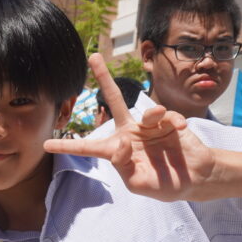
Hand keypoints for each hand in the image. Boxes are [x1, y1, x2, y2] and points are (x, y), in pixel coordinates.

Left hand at [44, 54, 216, 201]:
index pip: (89, 147)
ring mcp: (149, 126)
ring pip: (146, 109)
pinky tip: (181, 129)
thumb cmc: (164, 185)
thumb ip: (125, 167)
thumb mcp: (139, 184)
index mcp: (117, 151)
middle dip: (104, 79)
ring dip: (153, 114)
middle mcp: (130, 134)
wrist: (195, 178)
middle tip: (93, 57)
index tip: (47, 144)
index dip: (69, 146)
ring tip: (160, 122)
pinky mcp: (169, 122)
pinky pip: (167, 116)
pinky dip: (173, 121)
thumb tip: (121, 143)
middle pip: (114, 102)